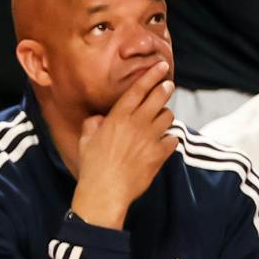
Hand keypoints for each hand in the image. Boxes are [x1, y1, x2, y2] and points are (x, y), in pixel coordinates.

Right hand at [69, 71, 177, 230]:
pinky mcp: (160, 153)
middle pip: (159, 97)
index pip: (138, 90)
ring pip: (168, 117)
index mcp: (118, 118)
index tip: (161, 66)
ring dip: (165, 116)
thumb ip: (93, 124)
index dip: (151, 75)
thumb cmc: (92, 167)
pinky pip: (172, 139)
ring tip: (160, 119)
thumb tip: (99, 118)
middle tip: (168, 85)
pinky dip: (169, 139)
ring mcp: (150, 138)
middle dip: (165, 89)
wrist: (105, 191)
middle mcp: (136, 124)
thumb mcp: (86, 141)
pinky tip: (164, 143)